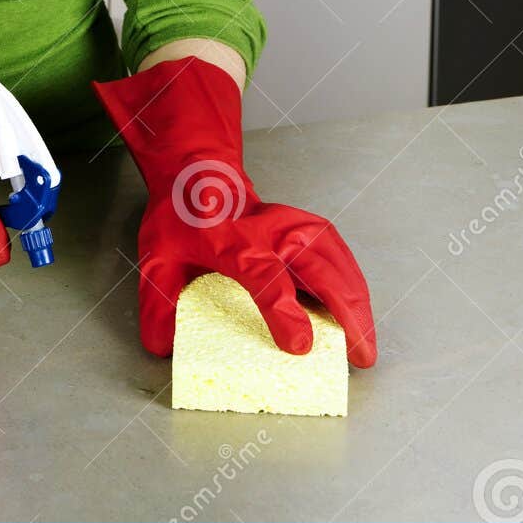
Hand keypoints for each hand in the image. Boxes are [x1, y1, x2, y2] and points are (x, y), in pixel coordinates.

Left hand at [92, 55, 376, 362]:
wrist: (197, 169)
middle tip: (358, 354)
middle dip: (346, 311)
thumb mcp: (157, 256)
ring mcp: (291, 224)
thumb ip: (157, 303)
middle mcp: (269, 230)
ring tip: (365, 340)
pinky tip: (358, 307)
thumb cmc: (181, 214)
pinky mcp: (304, 225)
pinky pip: (337, 254)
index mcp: (232, 239)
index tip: (300, 345)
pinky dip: (353, 282)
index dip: (285, 312)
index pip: (265, 276)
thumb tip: (163, 346)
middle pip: (319, 266)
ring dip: (356, 299)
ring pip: (336, 259)